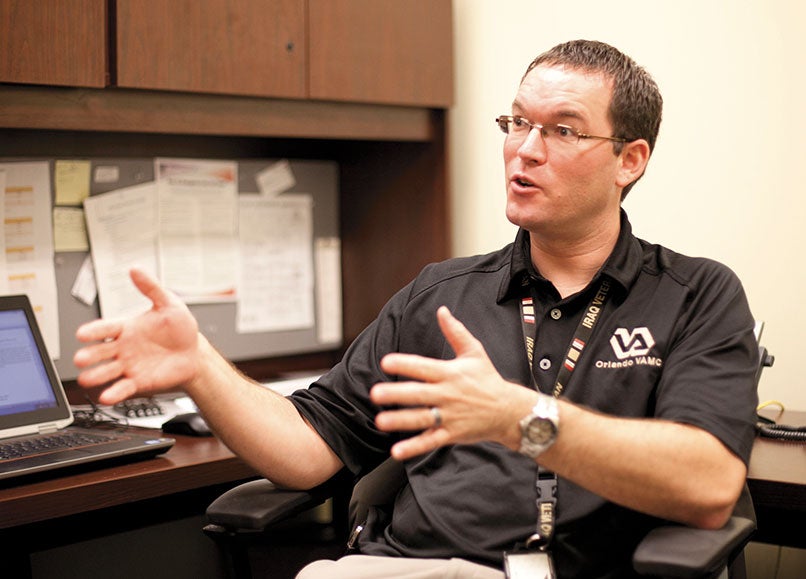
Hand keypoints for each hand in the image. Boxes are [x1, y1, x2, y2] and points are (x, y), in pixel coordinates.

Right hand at [73, 268, 199, 404]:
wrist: (194, 353)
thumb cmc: (180, 328)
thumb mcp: (168, 303)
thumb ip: (151, 288)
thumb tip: (135, 269)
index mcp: (127, 327)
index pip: (106, 328)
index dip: (94, 331)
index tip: (81, 333)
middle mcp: (123, 347)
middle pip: (101, 352)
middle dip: (89, 355)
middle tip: (80, 359)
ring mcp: (129, 365)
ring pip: (107, 371)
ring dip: (96, 375)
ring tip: (86, 379)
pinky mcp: (138, 381)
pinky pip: (123, 388)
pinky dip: (114, 392)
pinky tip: (107, 396)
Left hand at [370, 306, 535, 459]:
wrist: (510, 411)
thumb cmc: (489, 379)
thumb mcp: (475, 352)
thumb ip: (455, 331)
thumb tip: (442, 310)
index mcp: (450, 373)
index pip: (424, 367)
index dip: (404, 363)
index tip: (386, 361)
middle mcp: (448, 394)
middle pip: (418, 394)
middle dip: (396, 394)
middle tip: (375, 393)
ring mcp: (450, 416)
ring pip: (421, 418)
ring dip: (400, 421)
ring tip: (380, 421)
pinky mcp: (452, 434)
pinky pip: (430, 441)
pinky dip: (414, 447)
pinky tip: (397, 451)